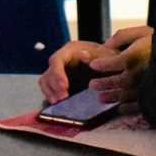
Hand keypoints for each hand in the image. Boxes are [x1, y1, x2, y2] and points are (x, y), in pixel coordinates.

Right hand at [37, 25, 153, 104]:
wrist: (110, 64)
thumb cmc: (108, 57)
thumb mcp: (107, 55)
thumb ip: (97, 55)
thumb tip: (83, 55)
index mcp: (70, 50)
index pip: (57, 60)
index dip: (57, 74)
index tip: (64, 86)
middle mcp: (62, 60)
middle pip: (48, 73)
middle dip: (53, 87)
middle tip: (62, 98)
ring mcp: (59, 72)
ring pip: (45, 82)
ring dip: (50, 93)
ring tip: (59, 103)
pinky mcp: (59, 84)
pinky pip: (49, 90)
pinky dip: (51, 97)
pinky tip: (57, 105)